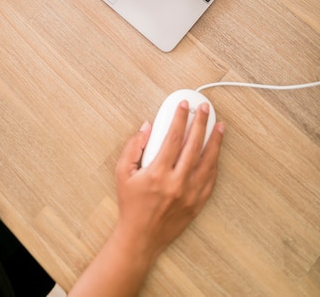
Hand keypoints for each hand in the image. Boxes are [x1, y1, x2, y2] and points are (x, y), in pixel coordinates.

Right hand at [114, 101, 223, 263]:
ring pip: (208, 162)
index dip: (180, 118)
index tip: (183, 106)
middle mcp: (177, 183)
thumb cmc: (131, 204)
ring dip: (215, 141)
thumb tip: (147, 127)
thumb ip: (133, 147)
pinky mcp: (198, 203)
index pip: (173, 138)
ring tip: (220, 126)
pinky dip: (215, 162)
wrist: (140, 237)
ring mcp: (190, 194)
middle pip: (194, 145)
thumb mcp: (123, 173)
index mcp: (158, 173)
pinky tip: (216, 151)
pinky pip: (211, 179)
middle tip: (204, 108)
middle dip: (200, 123)